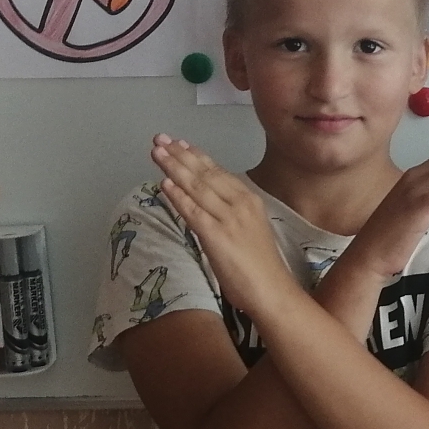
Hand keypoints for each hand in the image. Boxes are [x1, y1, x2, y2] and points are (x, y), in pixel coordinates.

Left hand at [151, 135, 297, 315]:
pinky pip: (193, 211)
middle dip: (180, 155)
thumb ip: (229, 214)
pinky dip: (178, 196)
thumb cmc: (260, 266)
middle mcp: (240, 203)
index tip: (180, 143)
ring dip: (174, 168)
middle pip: (205, 174)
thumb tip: (207, 204)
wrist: (272, 290)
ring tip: (157, 152)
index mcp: (249, 200)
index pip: (218, 172)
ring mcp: (228, 218)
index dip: (197, 156)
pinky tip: (164, 184)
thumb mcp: (248, 229)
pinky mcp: (217, 235)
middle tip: (160, 138)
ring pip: (196, 187)